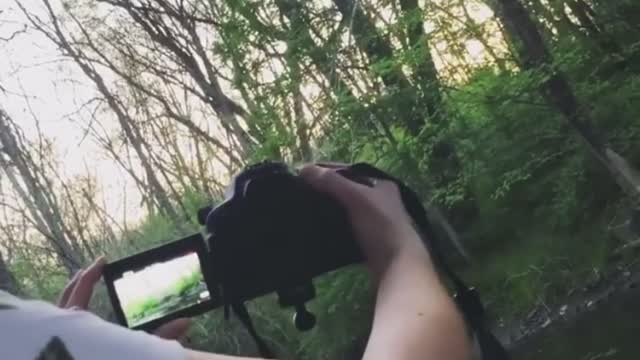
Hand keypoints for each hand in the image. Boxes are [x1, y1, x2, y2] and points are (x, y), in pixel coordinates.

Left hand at [57, 256, 190, 340]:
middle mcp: (62, 331)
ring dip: (70, 297)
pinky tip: (79, 321)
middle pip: (65, 298)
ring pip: (57, 312)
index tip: (103, 261)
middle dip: (79, 282)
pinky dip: (67, 317)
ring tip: (81, 287)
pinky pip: (59, 327)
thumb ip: (161, 337)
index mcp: (79, 326)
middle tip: (92, 270)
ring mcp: (57, 342)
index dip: (91, 275)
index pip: (81, 292)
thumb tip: (187, 322)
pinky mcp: (59, 350)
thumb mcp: (136, 350)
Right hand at [300, 164, 429, 274]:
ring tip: (306, 209)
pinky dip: (333, 226)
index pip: (347, 170)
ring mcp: (376, 222)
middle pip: (346, 189)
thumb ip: (331, 182)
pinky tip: (319, 228)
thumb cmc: (380, 226)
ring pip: (345, 209)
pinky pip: (346, 227)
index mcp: (381, 184)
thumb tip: (304, 170)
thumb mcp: (356, 197)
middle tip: (300, 193)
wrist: (398, 266)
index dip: (324, 170)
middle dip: (325, 190)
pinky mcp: (369, 241)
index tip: (302, 175)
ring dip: (328, 209)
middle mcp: (380, 200)